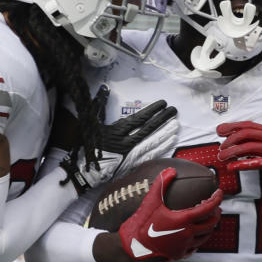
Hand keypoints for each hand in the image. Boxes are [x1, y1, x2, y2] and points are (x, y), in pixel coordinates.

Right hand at [61, 92, 178, 193]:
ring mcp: (130, 155)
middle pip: (149, 130)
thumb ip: (99, 106)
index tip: (163, 103)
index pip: (139, 119)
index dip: (153, 111)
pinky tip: (171, 142)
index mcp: (116, 131)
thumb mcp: (92, 124)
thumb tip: (104, 89)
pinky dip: (162, 149)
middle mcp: (126, 143)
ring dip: (166, 133)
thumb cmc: (88, 146)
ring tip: (176, 125)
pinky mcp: (133, 165)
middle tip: (174, 111)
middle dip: (163, 119)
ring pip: (153, 143)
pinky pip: (151, 156)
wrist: (85, 171)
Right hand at [118, 168, 222, 260]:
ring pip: (206, 236)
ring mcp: (184, 246)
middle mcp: (187, 234)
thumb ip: (162, 184)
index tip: (219, 193)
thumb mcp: (151, 201)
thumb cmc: (142, 223)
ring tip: (208, 220)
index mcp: (183, 220)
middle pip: (211, 223)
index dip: (216, 199)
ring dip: (210, 227)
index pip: (208, 208)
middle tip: (215, 207)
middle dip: (216, 213)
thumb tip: (170, 171)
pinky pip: (195, 247)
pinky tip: (196, 236)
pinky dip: (199, 240)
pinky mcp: (179, 254)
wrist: (133, 246)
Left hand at [216, 121, 261, 191]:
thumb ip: (256, 142)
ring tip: (223, 157)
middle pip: (246, 134)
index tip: (220, 130)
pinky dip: (241, 164)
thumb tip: (234, 140)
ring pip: (248, 147)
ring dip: (232, 152)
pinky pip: (255, 162)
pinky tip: (232, 166)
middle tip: (221, 148)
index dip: (232, 126)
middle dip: (229, 140)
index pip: (248, 125)